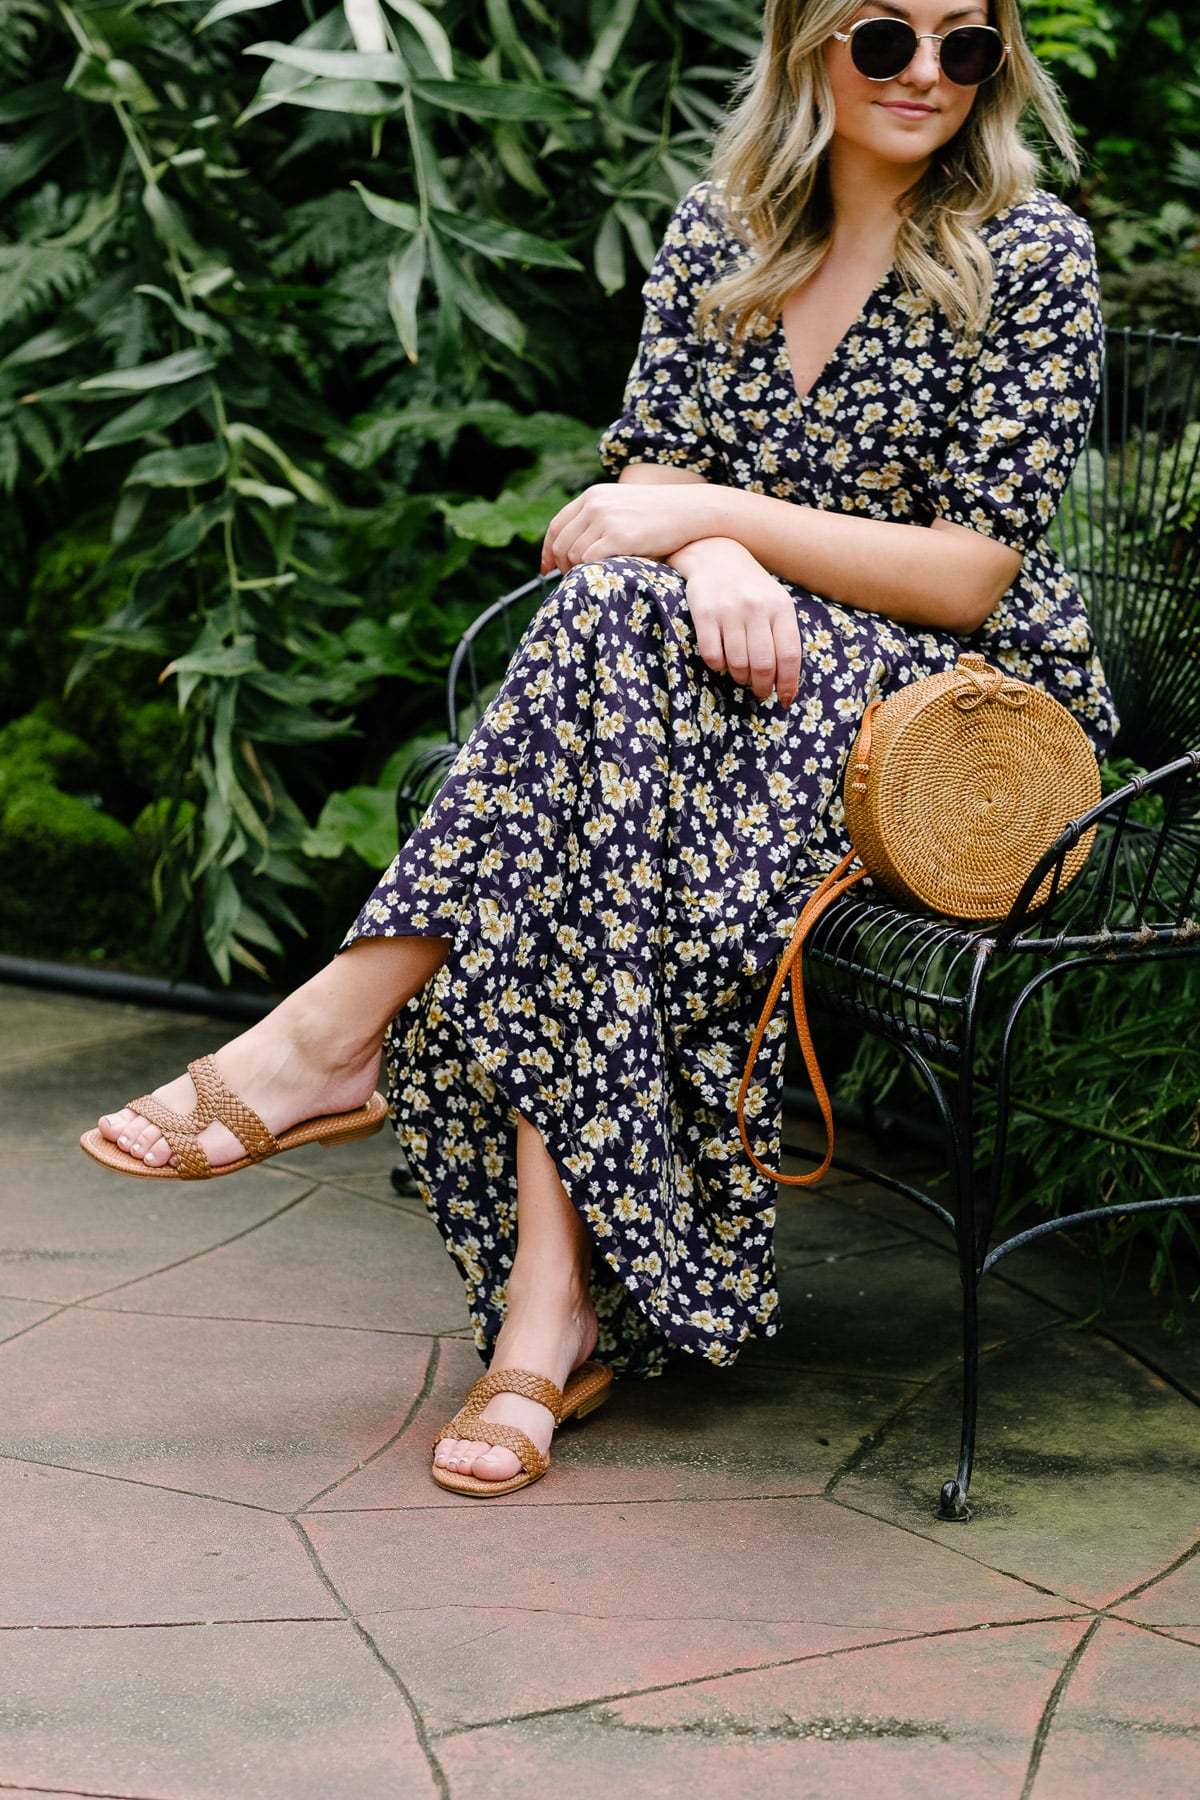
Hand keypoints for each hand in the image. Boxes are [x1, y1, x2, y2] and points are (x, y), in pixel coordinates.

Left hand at [541, 483, 706, 574]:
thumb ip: (600, 521)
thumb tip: (577, 551)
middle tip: (571, 583)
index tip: (546, 568)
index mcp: (592, 495)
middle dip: (562, 567)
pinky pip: (590, 561)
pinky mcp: (618, 537)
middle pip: (561, 544)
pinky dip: (590, 574)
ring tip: (590, 582)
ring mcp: (605, 519)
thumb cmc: (660, 515)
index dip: (547, 550)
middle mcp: (594, 504)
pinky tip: (599, 580)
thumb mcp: (623, 508)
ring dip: (577, 573)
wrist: (690, 510)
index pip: (556, 526)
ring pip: (573, 555)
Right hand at [676, 538, 802, 707]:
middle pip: (764, 665)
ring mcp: (729, 610)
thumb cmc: (750, 588)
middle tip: (760, 692)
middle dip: (762, 687)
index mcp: (780, 607)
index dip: (788, 683)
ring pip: (738, 664)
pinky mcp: (704, 613)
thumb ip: (783, 637)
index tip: (785, 699)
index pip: (790, 655)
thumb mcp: (775, 603)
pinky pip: (712, 656)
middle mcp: (756, 608)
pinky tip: (722, 660)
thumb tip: (787, 684)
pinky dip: (718, 666)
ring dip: (740, 678)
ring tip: (741, 676)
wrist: (715, 554)